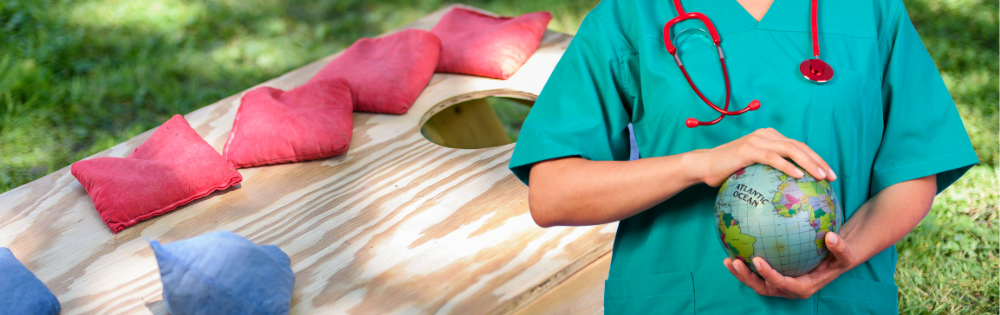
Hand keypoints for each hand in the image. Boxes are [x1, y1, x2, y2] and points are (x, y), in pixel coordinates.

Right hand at [687, 128, 835, 186]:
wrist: (703, 166)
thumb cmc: (727, 171)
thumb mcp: (753, 168)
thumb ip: (769, 170)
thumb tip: (789, 189)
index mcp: (769, 137)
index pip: (798, 146)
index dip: (816, 159)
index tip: (829, 175)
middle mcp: (765, 135)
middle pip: (799, 146)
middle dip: (818, 161)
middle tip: (832, 177)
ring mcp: (757, 140)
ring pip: (790, 149)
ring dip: (809, 163)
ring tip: (821, 176)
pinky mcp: (748, 150)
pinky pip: (773, 158)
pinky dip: (787, 166)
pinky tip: (799, 176)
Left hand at [723, 232, 858, 298]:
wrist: (833, 260)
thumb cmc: (839, 258)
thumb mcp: (846, 255)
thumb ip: (840, 248)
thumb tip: (831, 237)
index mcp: (803, 287)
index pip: (783, 284)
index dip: (769, 275)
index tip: (757, 260)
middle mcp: (788, 289)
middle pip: (763, 287)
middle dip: (747, 277)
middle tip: (734, 261)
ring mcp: (779, 285)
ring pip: (756, 283)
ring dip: (741, 274)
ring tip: (728, 259)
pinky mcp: (773, 277)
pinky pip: (756, 274)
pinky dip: (745, 266)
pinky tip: (734, 250)